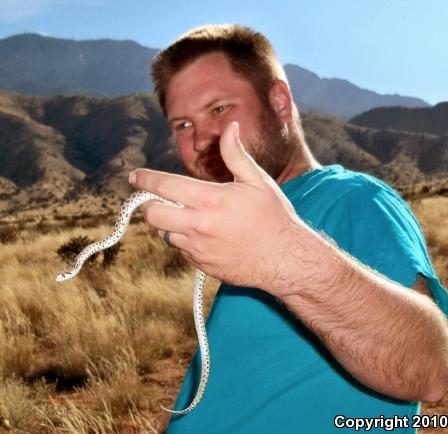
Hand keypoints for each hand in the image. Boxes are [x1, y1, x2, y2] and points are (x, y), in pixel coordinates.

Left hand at [129, 122, 302, 291]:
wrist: (285, 258)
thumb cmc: (274, 216)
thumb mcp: (257, 181)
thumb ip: (236, 154)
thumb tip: (229, 127)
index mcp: (210, 199)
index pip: (163, 187)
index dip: (144, 179)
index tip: (134, 176)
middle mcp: (199, 225)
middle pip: (153, 214)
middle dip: (150, 204)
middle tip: (158, 199)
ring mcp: (199, 248)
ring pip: (165, 233)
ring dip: (169, 223)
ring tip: (189, 216)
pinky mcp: (202, 265)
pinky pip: (181, 250)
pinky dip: (184, 240)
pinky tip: (204, 235)